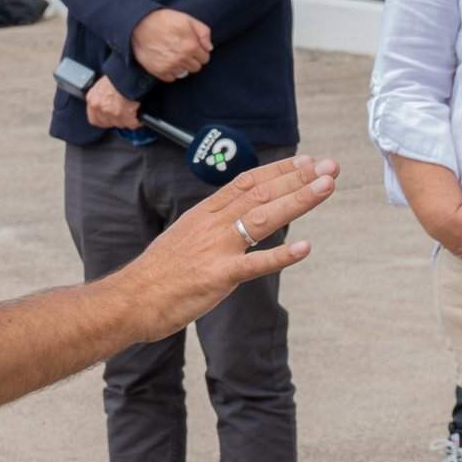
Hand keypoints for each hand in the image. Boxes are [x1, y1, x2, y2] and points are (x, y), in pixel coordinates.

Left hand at [84, 73, 142, 134]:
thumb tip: (107, 103)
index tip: (110, 118)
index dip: (104, 119)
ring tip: (132, 108)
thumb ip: (101, 97)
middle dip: (116, 119)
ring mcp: (113, 113)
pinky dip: (137, 120)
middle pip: (109, 123)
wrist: (130, 71)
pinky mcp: (126, 117)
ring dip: (127, 119)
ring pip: (121, 124)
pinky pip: (133, 123)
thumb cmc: (118, 74)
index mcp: (93, 99)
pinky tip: (138, 112)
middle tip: (124, 111)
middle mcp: (100, 107)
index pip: (94, 119)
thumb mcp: (103, 83)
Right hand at [122, 155, 338, 337]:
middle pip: (261, 193)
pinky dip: (280, 255)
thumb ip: (213, 227)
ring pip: (263, 218)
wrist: (130, 299)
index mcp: (205, 213)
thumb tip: (236, 220)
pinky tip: (305, 247)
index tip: (306, 161)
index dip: (279, 170)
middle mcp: (213, 224)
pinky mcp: (218, 277)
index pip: (247, 182)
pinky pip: (254, 264)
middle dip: (298, 178)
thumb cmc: (158, 274)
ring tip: (326, 187)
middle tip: (330, 166)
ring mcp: (216, 249)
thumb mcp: (185, 238)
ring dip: (298, 200)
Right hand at [133, 7, 213, 80]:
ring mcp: (171, 66)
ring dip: (182, 66)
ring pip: (184, 73)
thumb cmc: (163, 20)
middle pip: (196, 67)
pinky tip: (166, 60)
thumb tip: (209, 47)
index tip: (193, 47)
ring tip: (173, 55)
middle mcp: (182, 58)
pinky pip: (171, 78)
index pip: (205, 58)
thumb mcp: (187, 19)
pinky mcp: (159, 71)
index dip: (200, 52)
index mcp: (191, 46)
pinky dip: (170, 71)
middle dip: (192, 60)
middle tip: (183, 51)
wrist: (138, 25)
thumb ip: (203, 32)